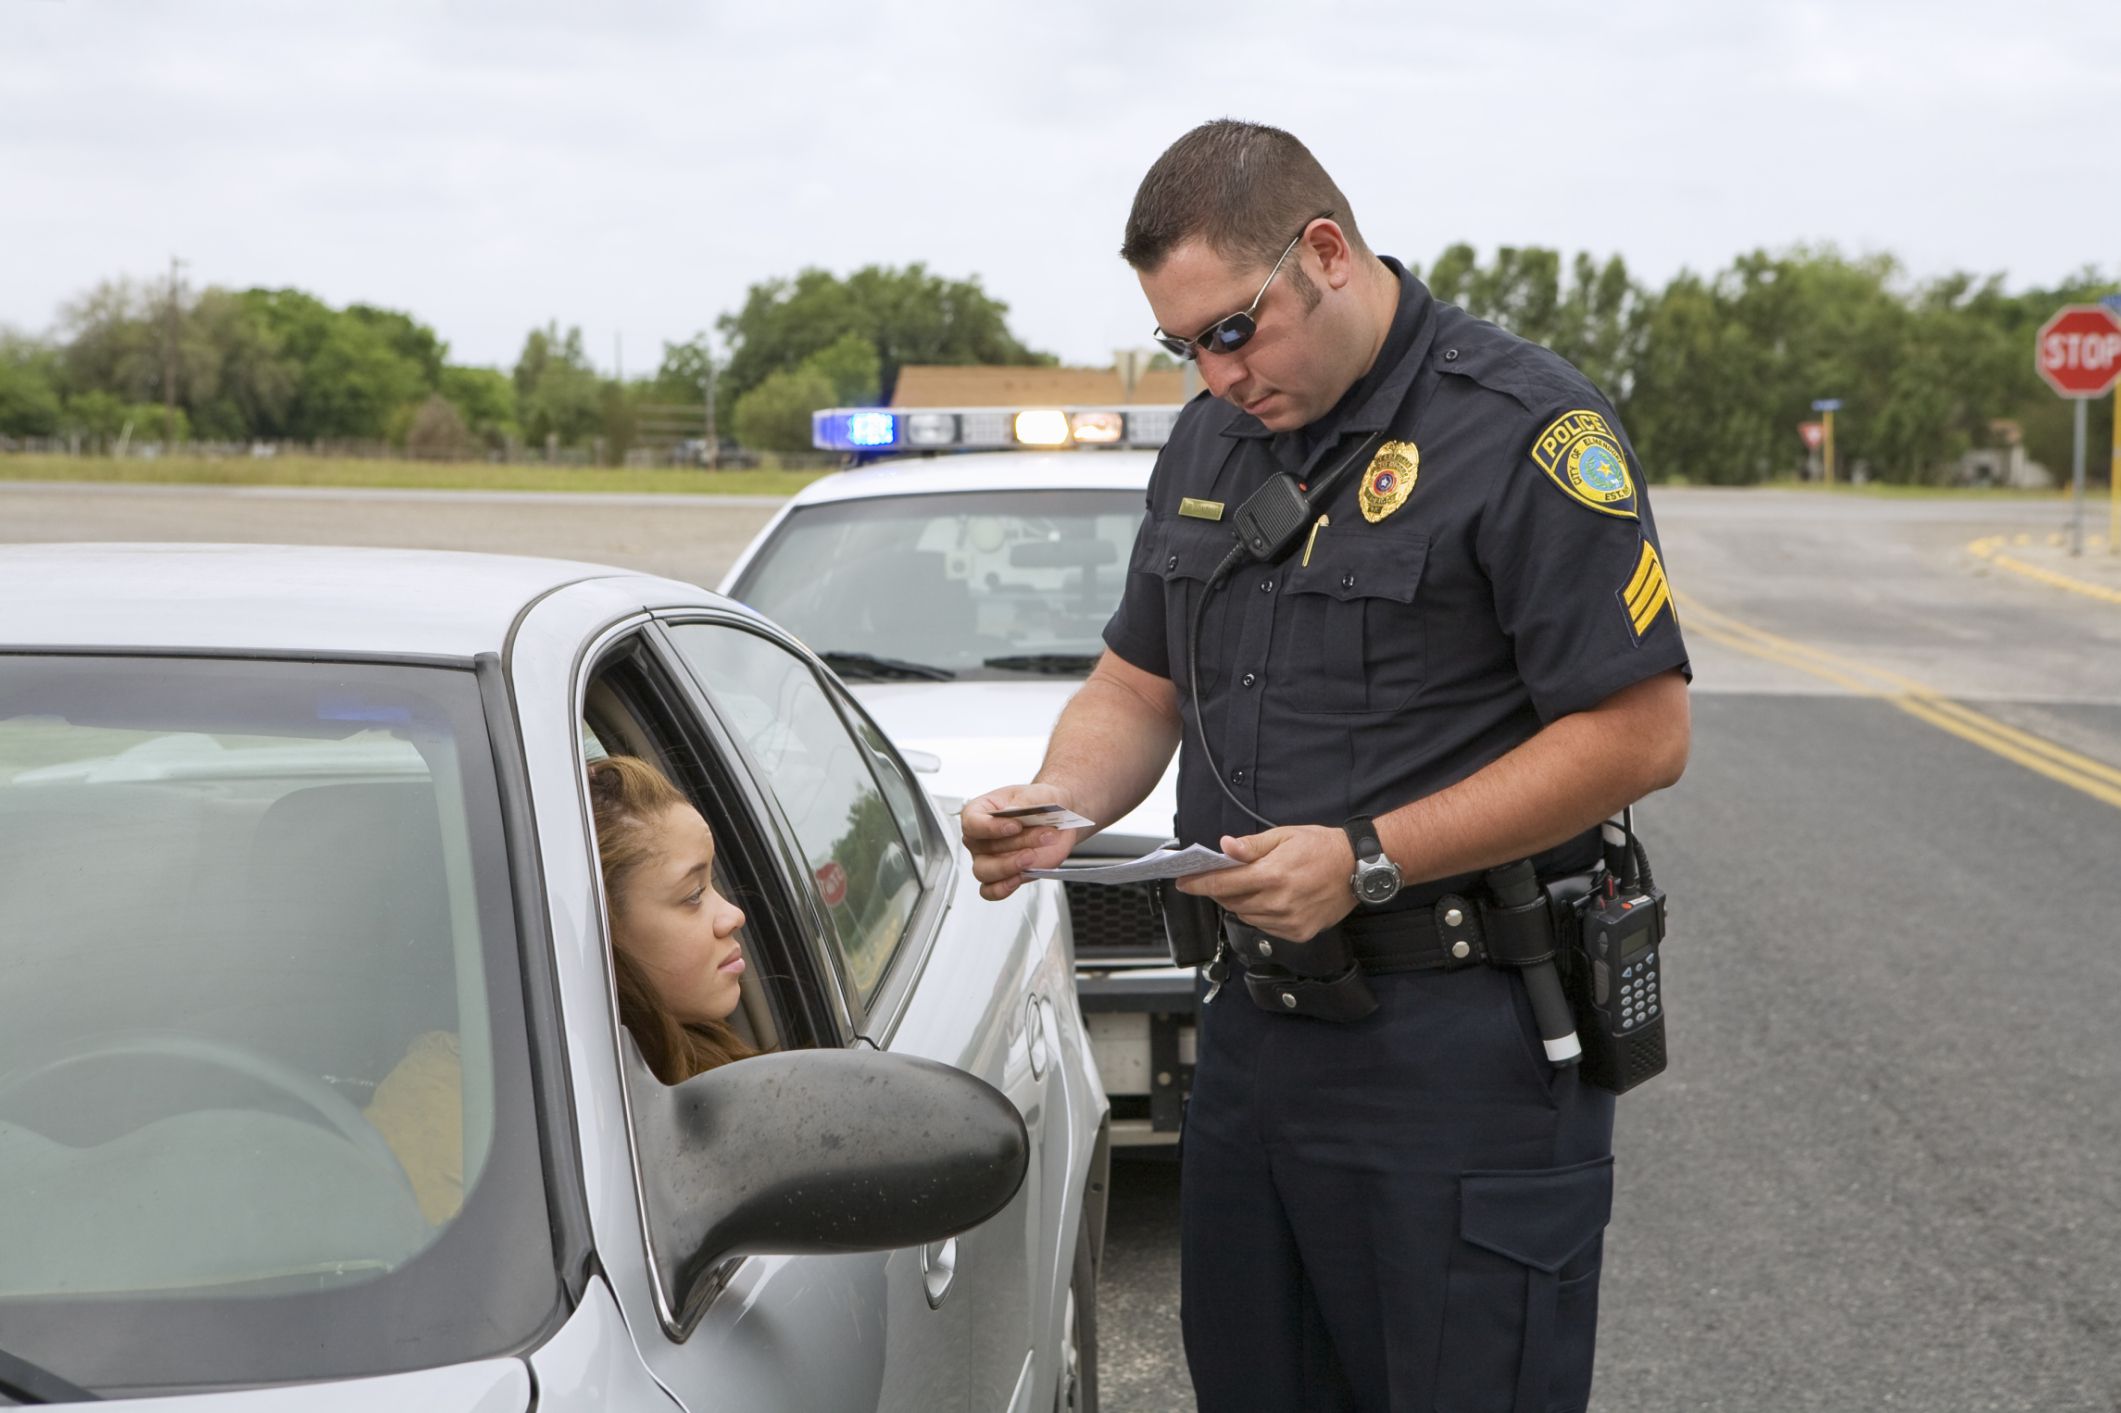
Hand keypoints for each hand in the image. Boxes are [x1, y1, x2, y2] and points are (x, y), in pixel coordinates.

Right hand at [961, 785, 1086, 901]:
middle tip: (1042, 835)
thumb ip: (1024, 802)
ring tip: (1033, 856)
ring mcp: (989, 858)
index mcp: (980, 811)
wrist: (1058, 819)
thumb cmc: (1041, 803)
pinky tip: (1018, 877)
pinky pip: (991, 890)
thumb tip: (1012, 810)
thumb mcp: (1037, 794)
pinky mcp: (1003, 875)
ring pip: (985, 871)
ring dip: (1011, 866)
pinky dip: (1002, 888)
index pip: (972, 823)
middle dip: (1014, 844)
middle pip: (981, 849)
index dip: (991, 827)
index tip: (1016, 825)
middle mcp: (980, 838)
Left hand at [1176, 825, 1356, 940]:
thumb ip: (1252, 846)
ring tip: (1244, 887)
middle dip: (1218, 890)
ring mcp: (1289, 921)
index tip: (1183, 882)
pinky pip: (1265, 927)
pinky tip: (1266, 900)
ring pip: (1247, 917)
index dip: (1199, 883)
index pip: (1223, 883)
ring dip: (1239, 903)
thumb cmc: (1321, 847)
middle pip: (1231, 902)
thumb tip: (1225, 847)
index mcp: (1272, 875)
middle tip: (1213, 879)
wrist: (1357, 868)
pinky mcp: (1299, 933)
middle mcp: (1279, 903)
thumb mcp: (1284, 836)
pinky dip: (1258, 915)